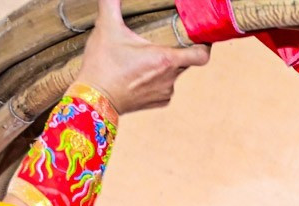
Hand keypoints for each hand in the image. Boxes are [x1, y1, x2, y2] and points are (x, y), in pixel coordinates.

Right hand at [75, 0, 210, 114]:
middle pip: (185, 61)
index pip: (201, 55)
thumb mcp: (106, 27)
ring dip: (164, 65)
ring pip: (174, 73)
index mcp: (166, 59)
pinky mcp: (158, 102)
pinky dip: (157, 79)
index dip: (204, 45)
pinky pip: (165, 86)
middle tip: (162, 40)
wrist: (94, 98)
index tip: (199, 38)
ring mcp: (165, 92)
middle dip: (177, 50)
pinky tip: (140, 73)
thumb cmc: (103, 65)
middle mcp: (171, 78)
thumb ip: (111, 3)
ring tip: (145, 58)